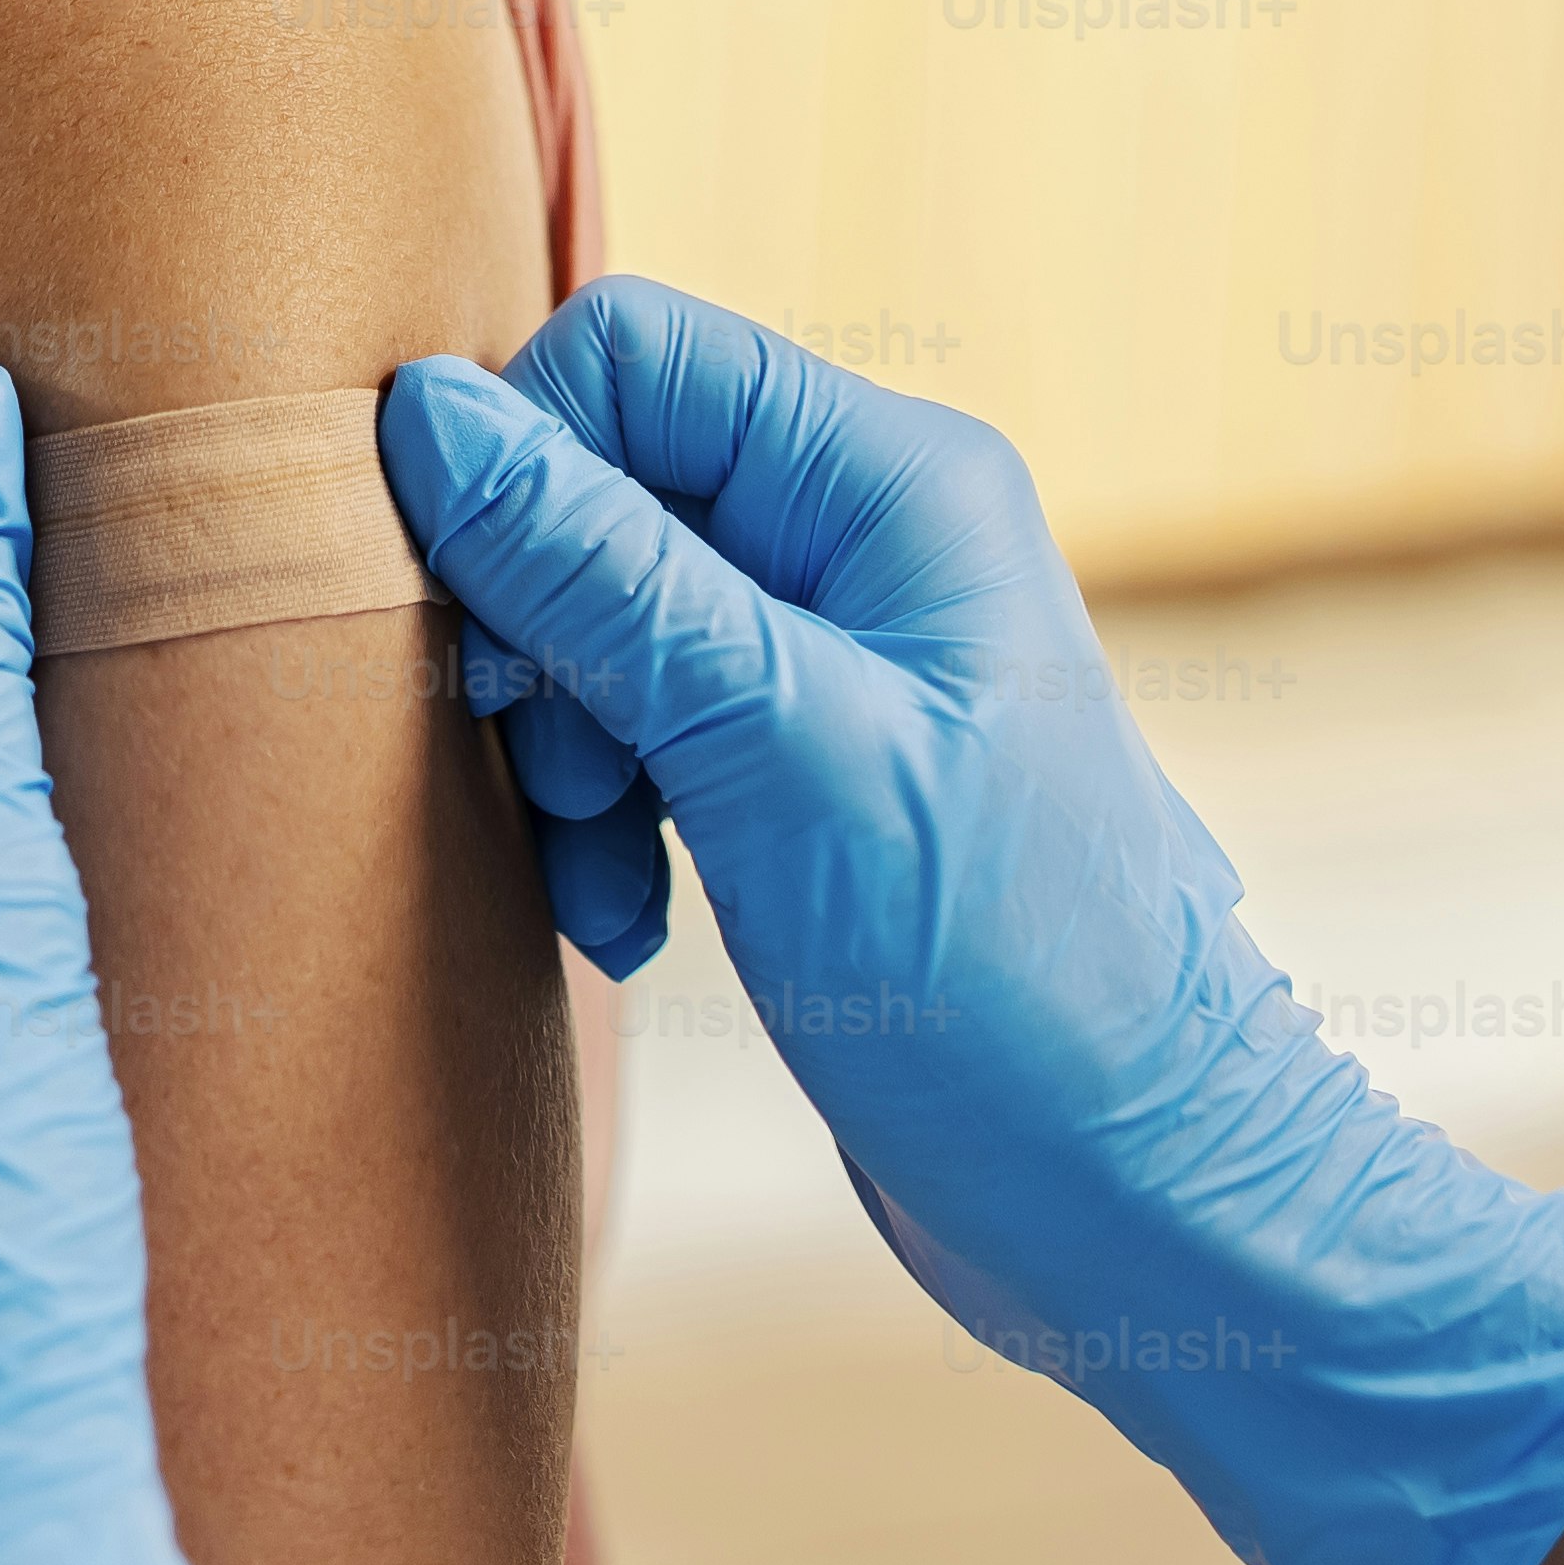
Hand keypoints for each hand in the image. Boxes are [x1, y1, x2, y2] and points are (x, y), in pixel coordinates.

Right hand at [383, 279, 1563, 1564]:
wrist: (1138, 1207)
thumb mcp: (781, 755)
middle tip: (551, 781)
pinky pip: (635, 734)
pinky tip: (627, 925)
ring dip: (557, 751)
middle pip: (599, 488)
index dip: (519, 469)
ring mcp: (834, 664)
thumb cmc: (1009, 980)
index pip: (633, 357)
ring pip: (595, 620)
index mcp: (894, 484)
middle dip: (533, 636)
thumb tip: (426, 412)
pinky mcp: (802, 777)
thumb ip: (601, 575)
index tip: (481, 640)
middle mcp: (864, 544)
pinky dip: (601, 824)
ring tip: (599, 879)